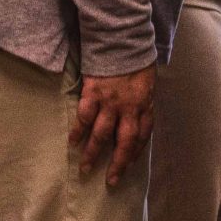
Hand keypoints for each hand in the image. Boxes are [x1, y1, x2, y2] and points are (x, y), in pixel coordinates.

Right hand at [71, 65, 157, 185]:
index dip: (135, 154)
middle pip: (124, 142)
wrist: (122, 39)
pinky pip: (84, 117)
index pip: (142, 136)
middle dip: (117, 164)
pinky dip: (78, 131)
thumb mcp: (148, 82)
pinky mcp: (94, 93)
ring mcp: (111, 102)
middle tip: (110, 181)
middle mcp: (129, 107)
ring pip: (102, 134)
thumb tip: (136, 121)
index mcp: (145, 105)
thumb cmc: (136, 60)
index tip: (127, 168)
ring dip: (93, 153)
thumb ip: (142, 102)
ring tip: (85, 169)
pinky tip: (72, 142)